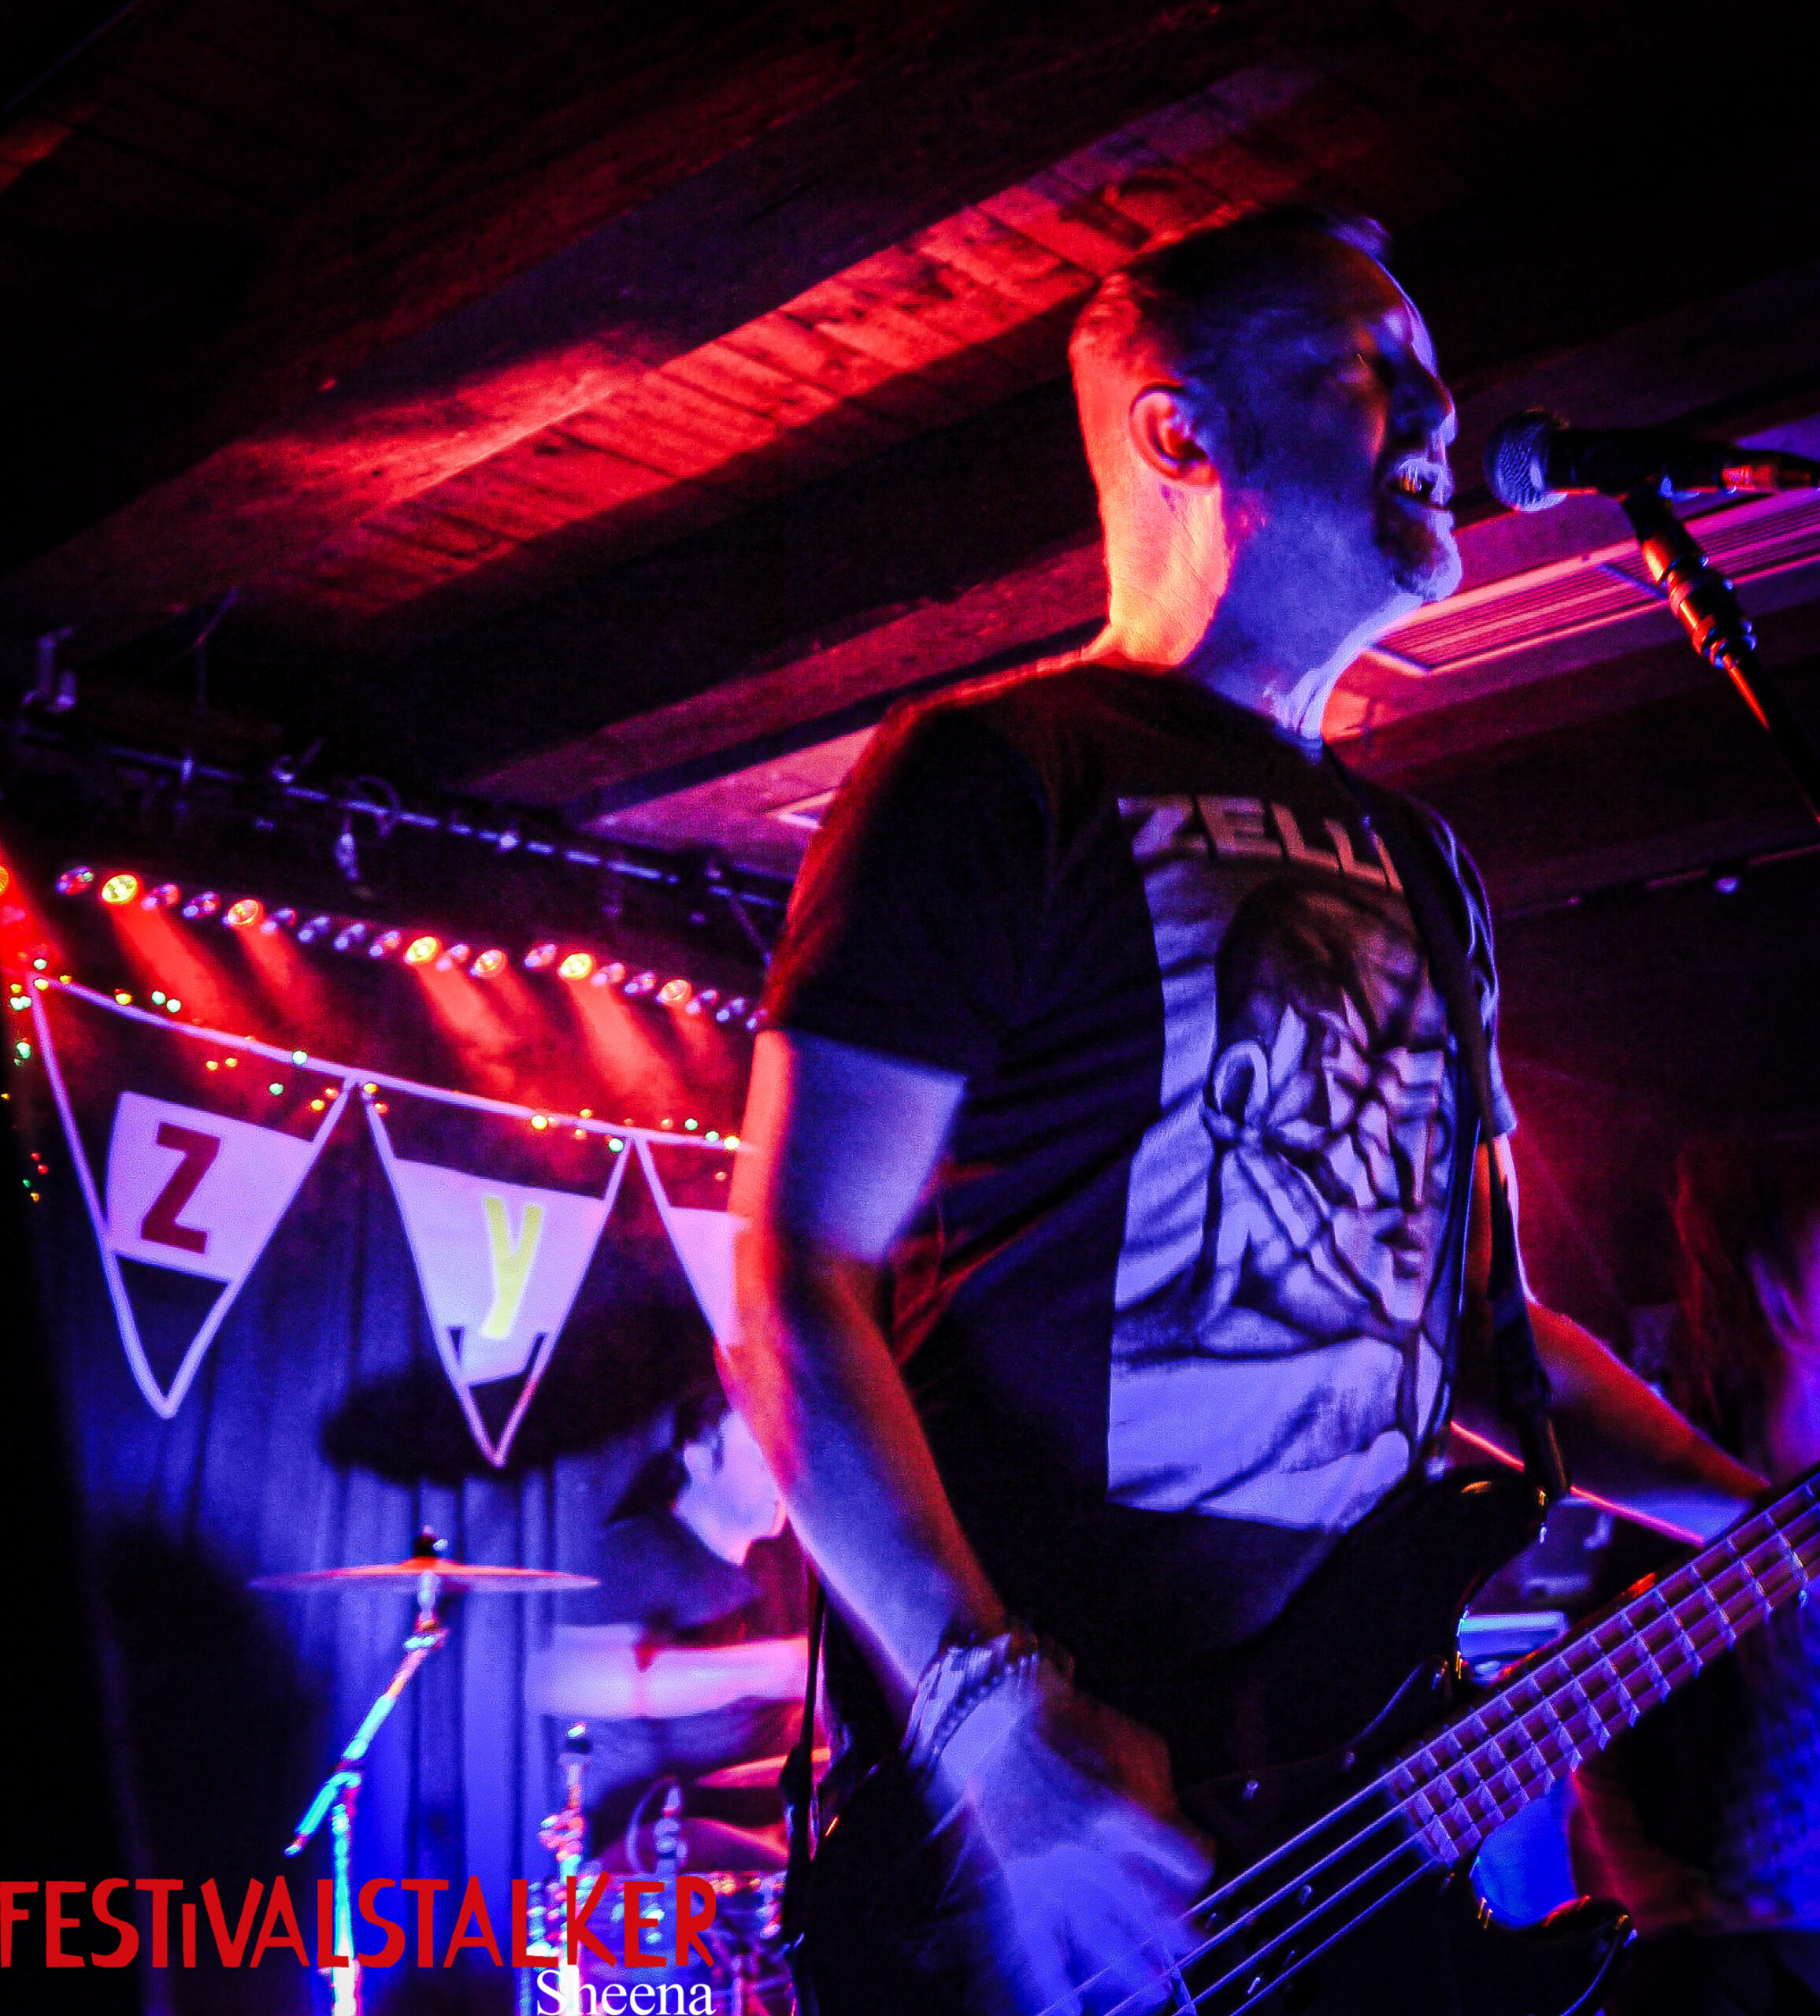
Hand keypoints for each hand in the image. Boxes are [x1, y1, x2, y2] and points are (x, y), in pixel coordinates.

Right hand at [951, 1683, 1214, 2014]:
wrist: (996, 1726)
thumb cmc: (1068, 1728)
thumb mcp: (1127, 1742)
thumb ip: (1158, 1787)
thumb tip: (1176, 1831)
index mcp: (1116, 1811)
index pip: (1176, 1856)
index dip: (1191, 1863)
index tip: (1199, 1868)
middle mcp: (1084, 1850)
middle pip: (1142, 1904)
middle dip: (1173, 1930)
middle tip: (1196, 1946)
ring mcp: (1048, 1872)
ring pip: (1095, 1932)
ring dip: (1129, 1965)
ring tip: (1158, 1991)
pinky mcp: (1019, 1883)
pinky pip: (1037, 1943)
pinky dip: (1052, 1982)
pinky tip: (1069, 2008)